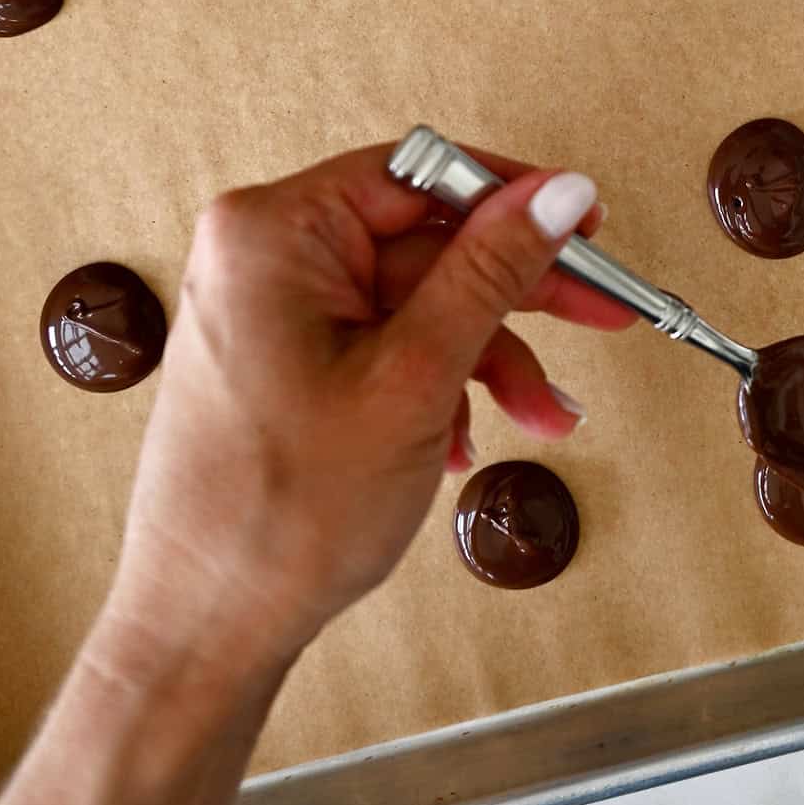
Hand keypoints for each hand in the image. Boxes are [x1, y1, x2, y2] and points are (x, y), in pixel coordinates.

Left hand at [103, 144, 631, 678]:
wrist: (205, 631)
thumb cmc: (279, 516)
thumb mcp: (414, 377)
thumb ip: (491, 272)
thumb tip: (559, 193)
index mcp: (273, 232)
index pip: (419, 173)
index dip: (512, 201)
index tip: (585, 228)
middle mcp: (262, 255)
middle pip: (424, 242)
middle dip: (512, 300)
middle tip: (598, 313)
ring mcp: (268, 309)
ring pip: (413, 303)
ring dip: (483, 358)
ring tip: (540, 416)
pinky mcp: (280, 357)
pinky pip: (382, 342)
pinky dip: (435, 383)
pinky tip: (462, 440)